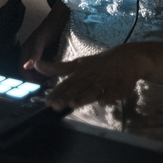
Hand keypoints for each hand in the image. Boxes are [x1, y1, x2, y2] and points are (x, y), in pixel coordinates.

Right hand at [19, 2, 69, 82]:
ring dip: (45, 77)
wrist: (62, 18)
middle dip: (37, 81)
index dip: (29, 80)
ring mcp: (40, 56)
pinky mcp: (49, 56)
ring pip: (39, 72)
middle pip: (30, 74)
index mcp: (26, 52)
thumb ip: (34, 54)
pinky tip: (58, 73)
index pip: (23, 72)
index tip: (40, 85)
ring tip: (54, 79)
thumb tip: (25, 67)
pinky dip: (51, 72)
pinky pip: (47, 68)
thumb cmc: (50, 27)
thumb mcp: (41, 40)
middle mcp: (31, 56)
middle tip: (49, 84)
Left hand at [28, 43, 150, 111]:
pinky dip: (109, 97)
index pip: (67, 84)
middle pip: (78, 88)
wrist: (127, 57)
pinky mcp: (121, 86)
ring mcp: (106, 81)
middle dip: (67, 96)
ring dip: (84, 97)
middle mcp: (91, 77)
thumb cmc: (98, 64)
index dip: (57, 92)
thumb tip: (35, 64)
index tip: (48, 102)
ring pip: (94, 90)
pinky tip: (102, 103)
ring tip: (74, 104)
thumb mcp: (77, 65)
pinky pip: (114, 92)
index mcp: (81, 72)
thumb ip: (57, 68)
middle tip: (56, 105)